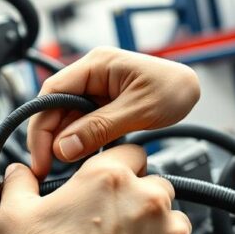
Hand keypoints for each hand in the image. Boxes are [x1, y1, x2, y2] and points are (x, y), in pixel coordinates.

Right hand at [0, 146, 191, 233]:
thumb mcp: (17, 214)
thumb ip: (20, 183)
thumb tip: (18, 172)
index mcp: (109, 178)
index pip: (131, 152)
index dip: (121, 166)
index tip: (115, 183)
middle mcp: (145, 199)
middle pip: (156, 185)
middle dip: (139, 200)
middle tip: (115, 223)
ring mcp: (168, 233)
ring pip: (173, 220)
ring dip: (156, 230)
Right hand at [27, 47, 199, 177]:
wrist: (193, 89)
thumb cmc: (175, 88)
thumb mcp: (139, 109)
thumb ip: (101, 127)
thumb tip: (65, 147)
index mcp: (96, 64)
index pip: (52, 92)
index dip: (41, 125)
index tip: (40, 155)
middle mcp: (91, 75)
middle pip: (55, 107)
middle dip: (49, 139)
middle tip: (46, 168)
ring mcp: (95, 90)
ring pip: (67, 119)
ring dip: (64, 143)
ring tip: (65, 169)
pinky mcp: (102, 105)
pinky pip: (82, 125)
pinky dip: (79, 143)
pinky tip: (81, 160)